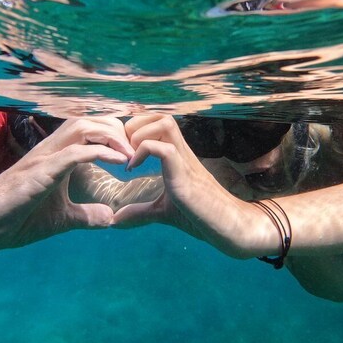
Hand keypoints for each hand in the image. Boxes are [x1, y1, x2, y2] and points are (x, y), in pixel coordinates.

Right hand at [0, 117, 133, 252]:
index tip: (134, 152)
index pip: (89, 129)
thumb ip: (85, 215)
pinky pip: (71, 154)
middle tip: (135, 152)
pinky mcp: (38, 174)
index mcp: (56, 156)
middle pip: (89, 120)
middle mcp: (50, 150)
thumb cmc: (16, 218)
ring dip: (109, 137)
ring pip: (80, 128)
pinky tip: (117, 162)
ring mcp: (43, 159)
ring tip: (128, 154)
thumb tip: (109, 219)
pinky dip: (97, 153)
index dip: (114, 134)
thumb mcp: (60, 218)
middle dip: (116, 130)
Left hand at [112, 115, 278, 258]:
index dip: (136, 128)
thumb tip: (116, 221)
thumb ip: (140, 212)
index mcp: (177, 155)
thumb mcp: (162, 212)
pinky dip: (143, 152)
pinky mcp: (185, 174)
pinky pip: (164, 149)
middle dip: (135, 126)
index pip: (158, 122)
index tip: (124, 151)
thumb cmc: (199, 216)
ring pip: (165, 123)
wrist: (226, 226)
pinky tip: (132, 169)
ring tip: (130, 156)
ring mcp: (185, 160)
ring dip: (140, 134)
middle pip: (161, 116)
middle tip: (125, 151)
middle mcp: (182, 152)